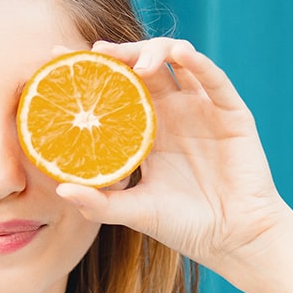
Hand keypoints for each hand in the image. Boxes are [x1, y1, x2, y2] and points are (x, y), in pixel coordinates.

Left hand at [56, 38, 292, 285]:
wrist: (233, 240)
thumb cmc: (184, 226)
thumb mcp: (134, 213)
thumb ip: (99, 203)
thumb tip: (60, 190)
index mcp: (145, 131)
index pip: (114, 89)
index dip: (91, 71)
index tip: (58, 56)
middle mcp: (172, 112)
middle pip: (143, 66)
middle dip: (120, 53)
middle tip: (97, 52)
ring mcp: (202, 109)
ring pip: (177, 61)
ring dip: (155, 52)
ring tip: (137, 63)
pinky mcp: (231, 114)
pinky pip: (214, 80)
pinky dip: (199, 63)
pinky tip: (181, 54)